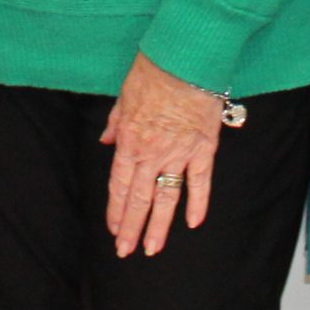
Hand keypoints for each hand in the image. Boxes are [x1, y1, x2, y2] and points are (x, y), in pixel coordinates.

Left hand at [100, 53, 222, 257]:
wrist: (186, 58)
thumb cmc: (153, 70)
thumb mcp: (124, 95)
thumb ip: (115, 123)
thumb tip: (105, 142)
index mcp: (129, 141)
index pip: (120, 185)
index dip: (116, 211)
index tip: (113, 230)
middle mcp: (152, 153)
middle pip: (140, 199)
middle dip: (131, 228)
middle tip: (126, 251)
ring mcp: (179, 154)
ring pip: (167, 198)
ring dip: (159, 227)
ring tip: (152, 249)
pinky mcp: (203, 149)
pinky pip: (200, 182)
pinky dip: (198, 203)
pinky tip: (193, 223)